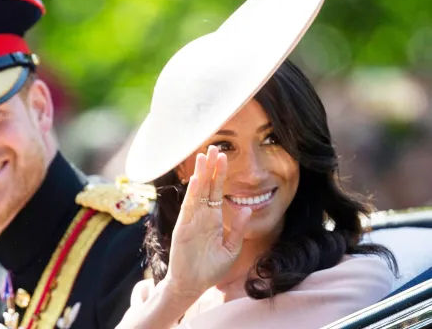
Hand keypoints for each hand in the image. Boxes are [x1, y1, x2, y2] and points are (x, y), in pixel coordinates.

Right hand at [165, 145, 251, 297]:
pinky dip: (192, 193)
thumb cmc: (211, 269)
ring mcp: (192, 220)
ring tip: (202, 156)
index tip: (223, 156)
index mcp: (214, 219)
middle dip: (210, 167)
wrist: (193, 285)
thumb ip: (238, 229)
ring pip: (197, 192)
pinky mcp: (184, 227)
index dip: (220, 174)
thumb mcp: (231, 249)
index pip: (216, 191)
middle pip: (206, 186)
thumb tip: (248, 207)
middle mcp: (202, 215)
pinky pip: (189, 208)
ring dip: (200, 174)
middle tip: (213, 147)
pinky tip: (196, 180)